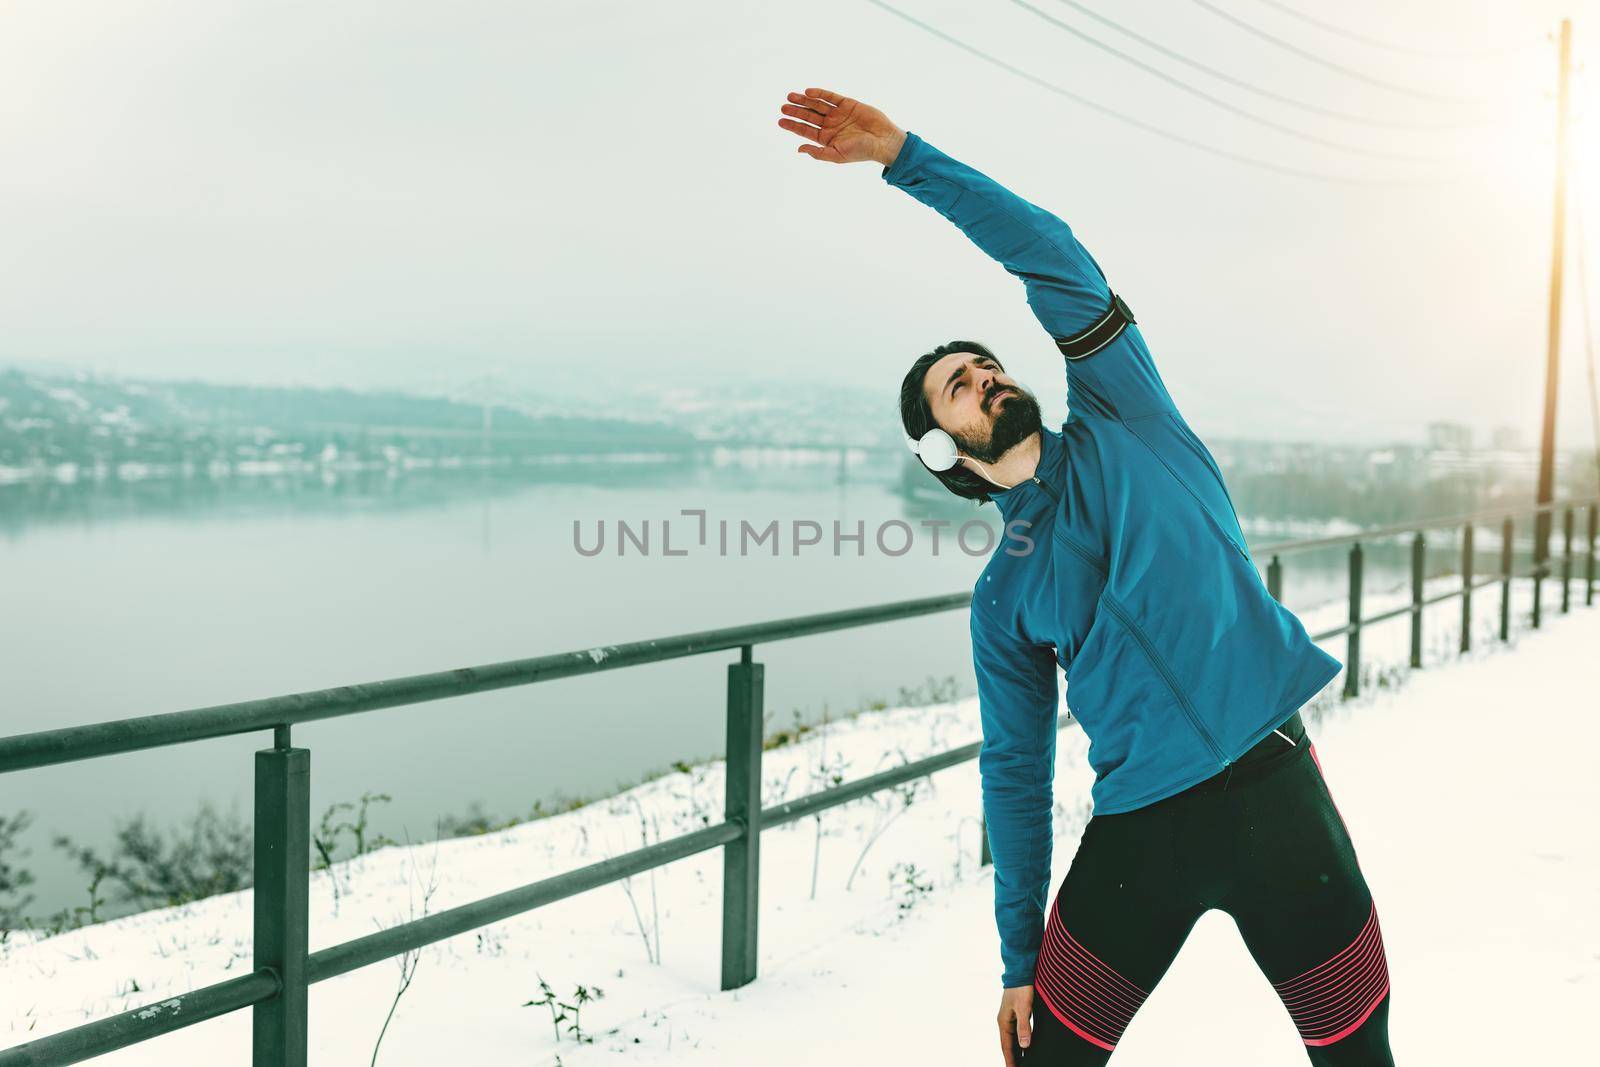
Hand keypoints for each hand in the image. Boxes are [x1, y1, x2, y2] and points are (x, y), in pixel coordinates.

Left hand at [776, 87, 906, 166]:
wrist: (883, 140)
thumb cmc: (861, 151)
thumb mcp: (837, 155)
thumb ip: (818, 152)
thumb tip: (799, 149)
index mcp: (826, 139)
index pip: (805, 130)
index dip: (793, 125)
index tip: (780, 121)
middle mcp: (830, 125)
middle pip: (808, 116)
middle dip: (796, 111)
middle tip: (783, 107)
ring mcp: (838, 114)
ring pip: (817, 105)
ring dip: (804, 100)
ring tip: (790, 96)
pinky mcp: (847, 104)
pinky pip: (830, 97)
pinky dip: (820, 93)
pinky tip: (808, 92)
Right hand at [999, 984, 1034, 1064]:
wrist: (1021, 971)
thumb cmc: (1021, 988)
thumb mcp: (1023, 1008)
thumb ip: (1024, 1027)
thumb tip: (1024, 1046)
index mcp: (1004, 1022)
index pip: (1006, 1046)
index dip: (1010, 1060)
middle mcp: (1005, 1021)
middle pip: (1008, 1044)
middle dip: (1012, 1058)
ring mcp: (1010, 1017)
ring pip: (1013, 1039)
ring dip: (1016, 1050)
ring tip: (1021, 1062)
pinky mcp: (1017, 1013)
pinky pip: (1017, 1032)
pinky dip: (1020, 1041)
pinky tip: (1026, 1045)